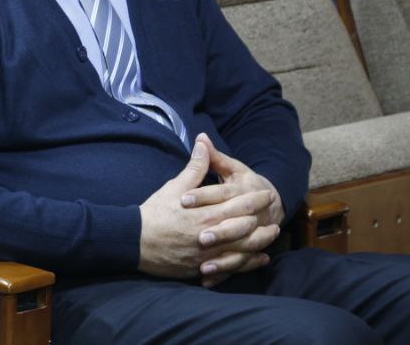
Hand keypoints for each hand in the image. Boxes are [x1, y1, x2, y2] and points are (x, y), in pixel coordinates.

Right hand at [138, 134, 275, 280]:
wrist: (134, 242)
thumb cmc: (155, 212)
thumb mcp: (175, 187)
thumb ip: (194, 168)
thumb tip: (203, 142)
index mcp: (206, 214)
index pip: (239, 206)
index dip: (255, 199)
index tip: (267, 194)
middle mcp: (211, 236)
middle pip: (246, 229)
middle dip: (263, 221)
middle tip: (275, 214)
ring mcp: (208, 255)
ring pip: (243, 250)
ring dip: (260, 242)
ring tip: (272, 235)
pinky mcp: (202, 268)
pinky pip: (231, 268)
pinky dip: (248, 263)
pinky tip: (259, 258)